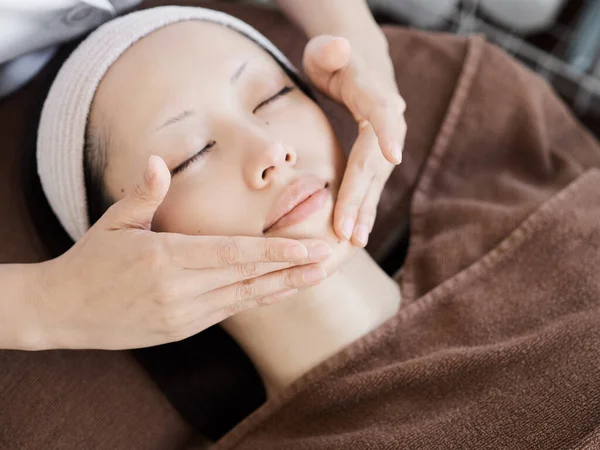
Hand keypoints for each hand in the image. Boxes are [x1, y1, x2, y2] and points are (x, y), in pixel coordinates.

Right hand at [36, 156, 330, 349]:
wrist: (62, 312)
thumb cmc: (89, 260)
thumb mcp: (113, 222)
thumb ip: (143, 193)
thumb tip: (157, 159)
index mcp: (165, 258)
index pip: (233, 254)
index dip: (275, 252)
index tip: (309, 246)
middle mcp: (180, 290)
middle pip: (249, 277)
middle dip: (293, 268)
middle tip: (331, 259)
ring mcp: (183, 315)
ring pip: (245, 298)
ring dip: (285, 286)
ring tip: (319, 275)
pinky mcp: (182, 330)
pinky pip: (230, 311)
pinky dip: (259, 299)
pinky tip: (282, 290)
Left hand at [303, 35, 405, 246]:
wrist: (358, 69)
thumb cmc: (335, 60)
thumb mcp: (327, 49)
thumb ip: (330, 50)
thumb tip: (338, 46)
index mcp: (376, 94)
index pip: (383, 113)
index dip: (388, 133)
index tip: (393, 157)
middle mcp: (389, 124)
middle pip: (375, 161)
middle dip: (362, 195)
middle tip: (348, 230)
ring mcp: (387, 144)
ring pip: (376, 180)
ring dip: (365, 211)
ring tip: (354, 240)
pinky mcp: (378, 158)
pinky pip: (371, 186)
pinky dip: (363, 209)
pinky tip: (355, 234)